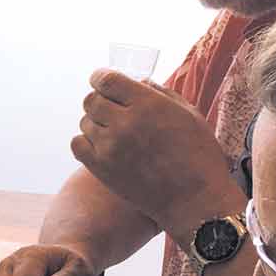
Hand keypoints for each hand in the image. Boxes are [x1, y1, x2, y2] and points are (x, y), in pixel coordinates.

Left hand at [70, 70, 237, 232]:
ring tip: (113, 130)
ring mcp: (110, 147)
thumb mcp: (188, 114)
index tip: (100, 80)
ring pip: (84, 122)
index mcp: (147, 104)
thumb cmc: (198, 154)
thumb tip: (138, 81)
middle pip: (91, 100)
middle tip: (110, 107)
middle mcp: (124, 123)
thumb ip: (160, 93)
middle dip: (99, 99)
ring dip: (95, 122)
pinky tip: (101, 145)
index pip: (107, 80)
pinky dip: (85, 141)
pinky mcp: (101, 169)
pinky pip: (77, 145)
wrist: (194, 198)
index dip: (100, 77)